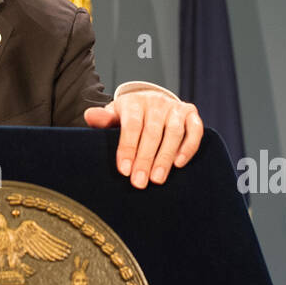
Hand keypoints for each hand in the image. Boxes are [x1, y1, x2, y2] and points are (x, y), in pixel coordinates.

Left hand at [83, 91, 202, 188]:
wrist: (149, 104)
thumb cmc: (128, 117)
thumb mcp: (113, 117)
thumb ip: (103, 119)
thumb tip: (90, 116)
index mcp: (133, 102)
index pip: (132, 125)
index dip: (128, 148)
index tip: (124, 170)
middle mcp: (156, 102)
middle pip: (152, 131)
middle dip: (145, 159)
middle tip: (139, 182)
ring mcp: (175, 107)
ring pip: (174, 132)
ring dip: (165, 157)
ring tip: (157, 179)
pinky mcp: (191, 114)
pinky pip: (195, 130)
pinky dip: (189, 147)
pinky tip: (179, 164)